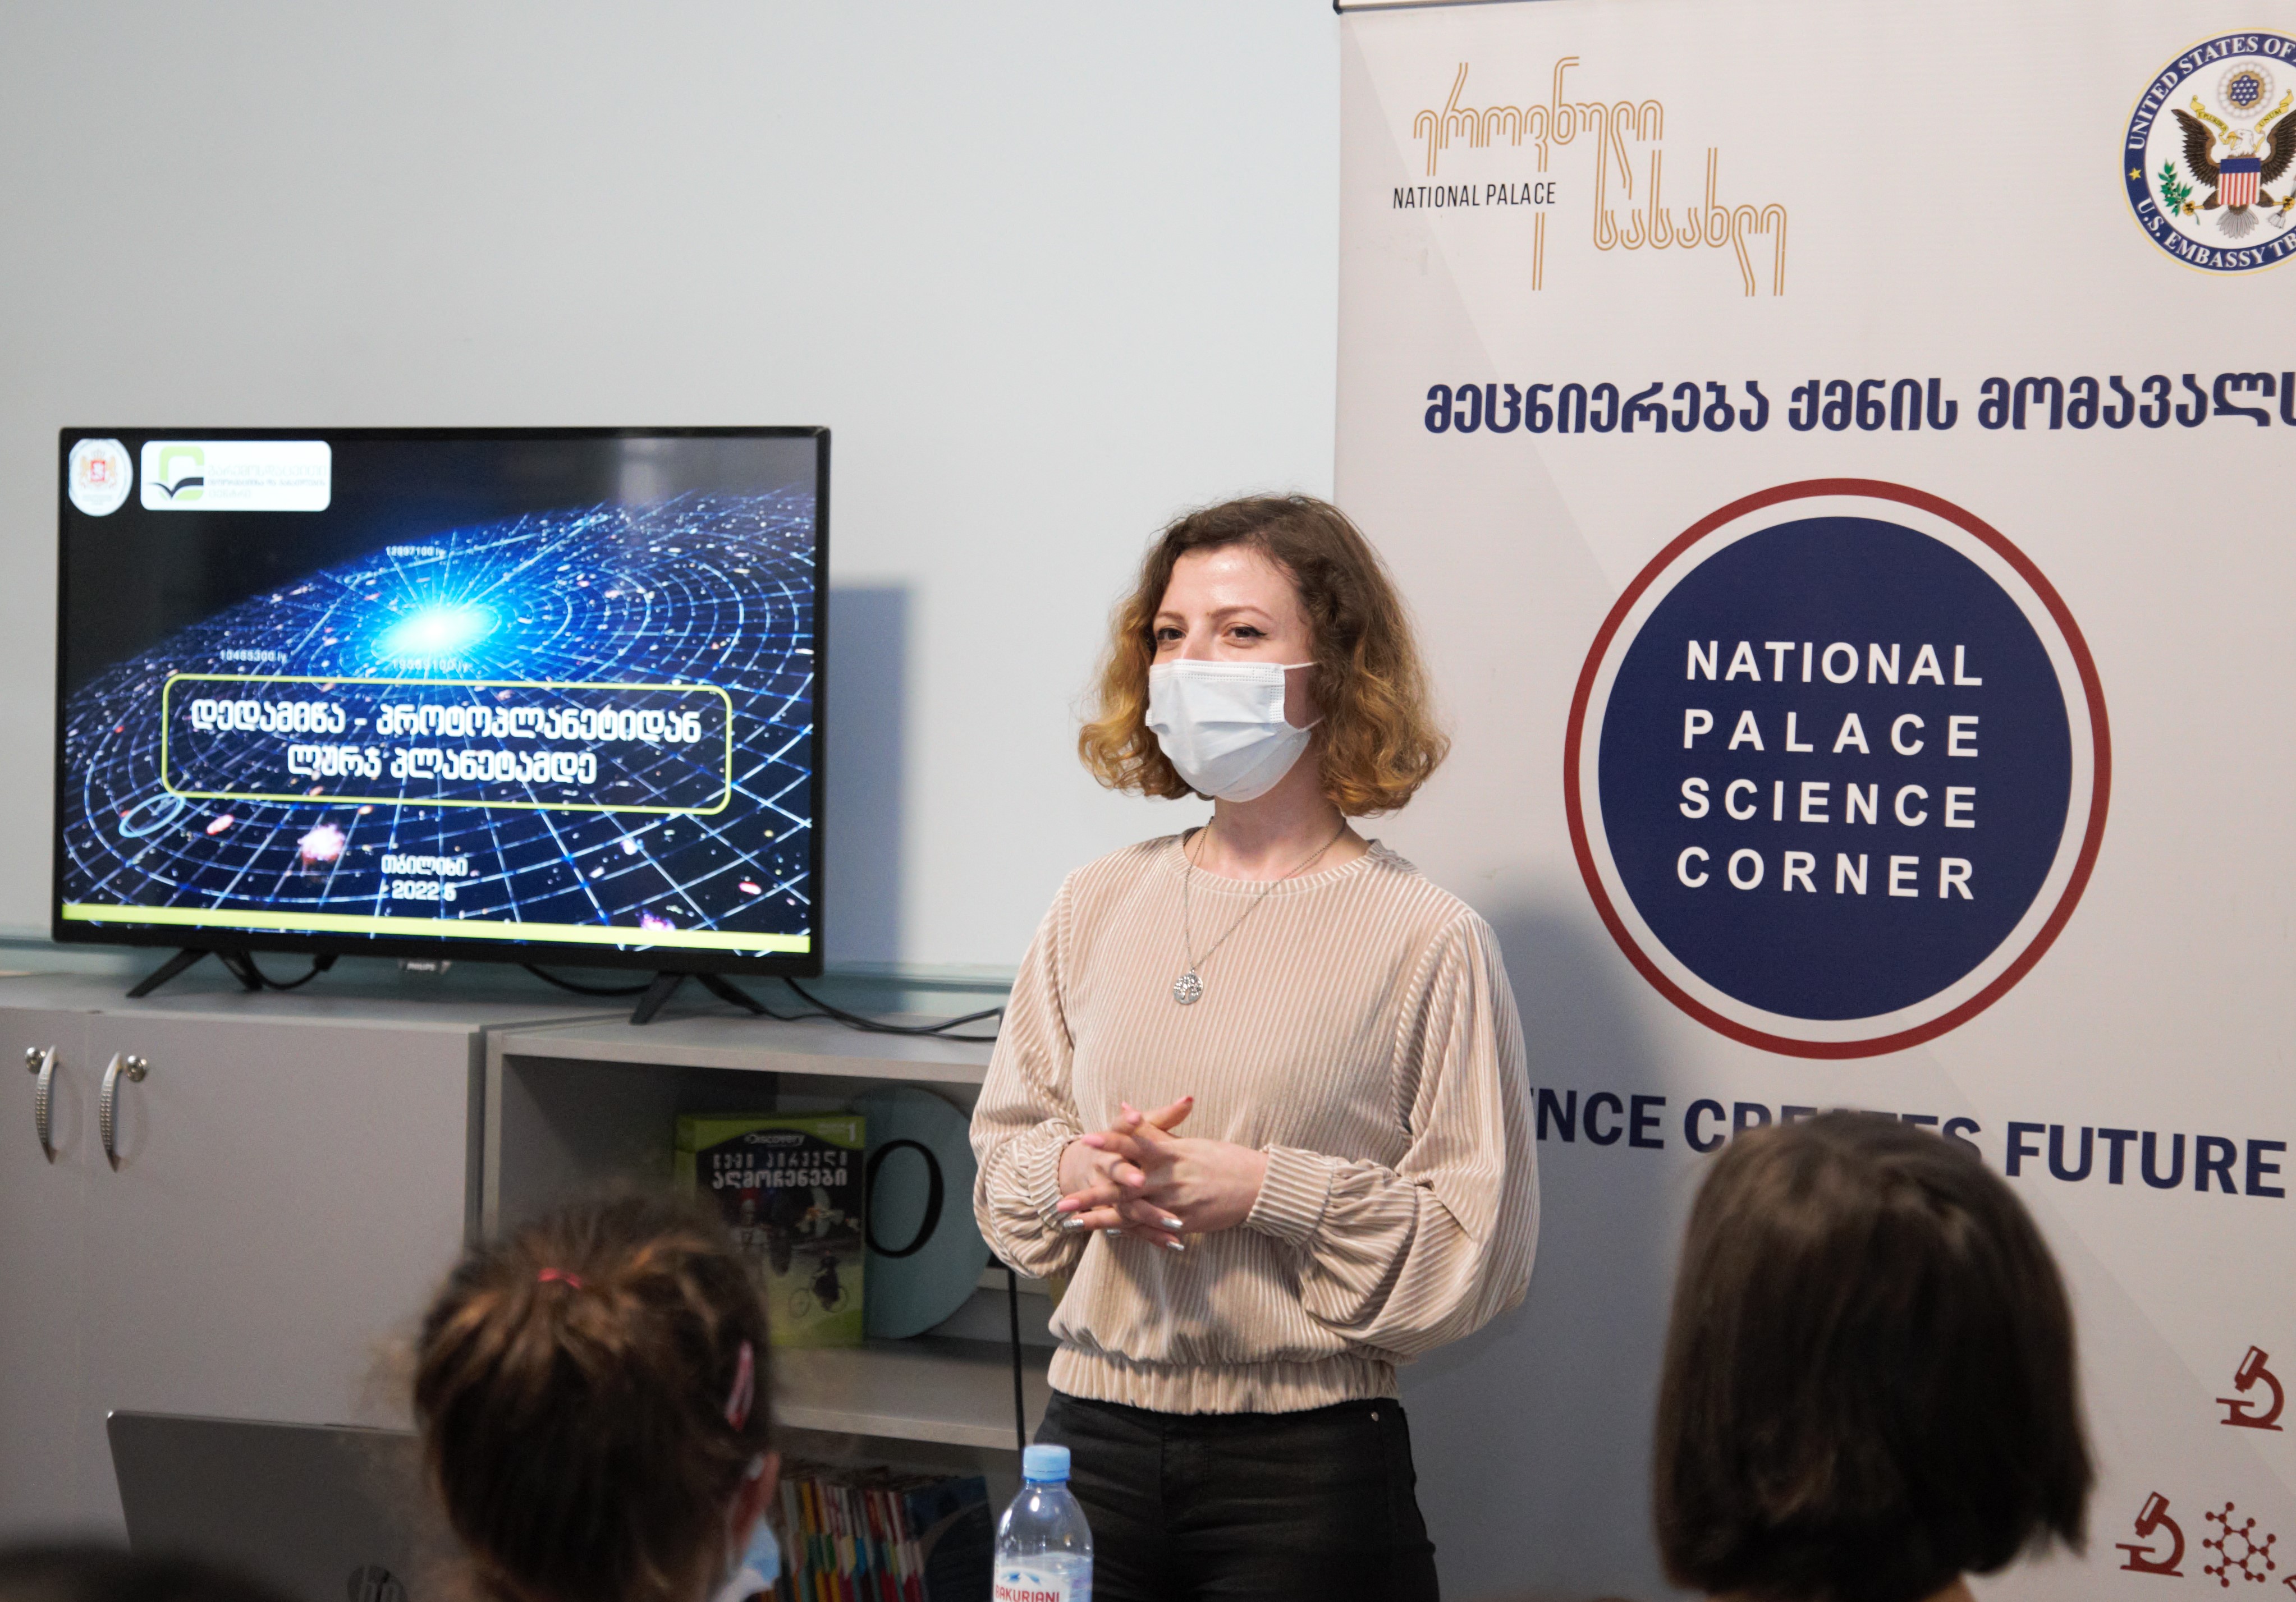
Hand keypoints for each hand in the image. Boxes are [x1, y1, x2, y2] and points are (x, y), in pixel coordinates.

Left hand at [1058, 1099, 1268, 1243]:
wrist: (1257, 1186)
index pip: (1135, 1143)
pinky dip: (1129, 1232)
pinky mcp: (1184, 1223)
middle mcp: (1170, 1179)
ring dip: (1101, 1219)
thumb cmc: (1222, 1158)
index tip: (1085, 1139)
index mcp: (1172, 1154)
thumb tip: (1124, 1107)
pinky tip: (1107, 1234)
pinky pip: (1151, 1229)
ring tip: (1073, 1223)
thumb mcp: (1187, 1141)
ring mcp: (1176, 1204)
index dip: (1110, 1140)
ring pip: (1132, 1213)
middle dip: (1091, 1195)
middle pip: (1124, 1186)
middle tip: (1061, 1202)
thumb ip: (1152, 1128)